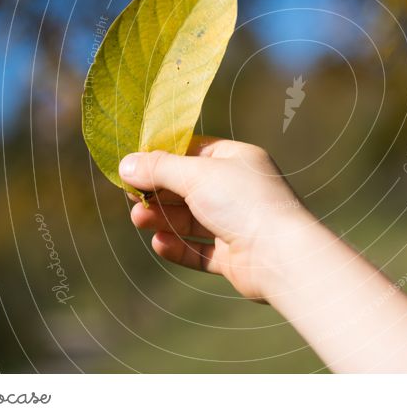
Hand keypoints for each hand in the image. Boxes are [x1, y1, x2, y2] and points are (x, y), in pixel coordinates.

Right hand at [119, 136, 317, 300]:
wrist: (281, 254)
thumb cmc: (245, 203)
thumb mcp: (197, 175)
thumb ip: (159, 169)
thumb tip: (125, 163)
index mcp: (237, 160)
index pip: (194, 152)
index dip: (163, 158)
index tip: (133, 166)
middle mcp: (239, 189)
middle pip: (188, 188)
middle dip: (159, 193)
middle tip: (132, 198)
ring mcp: (238, 223)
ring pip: (192, 220)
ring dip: (164, 219)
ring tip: (140, 219)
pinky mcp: (235, 256)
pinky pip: (201, 250)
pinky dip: (180, 247)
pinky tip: (160, 243)